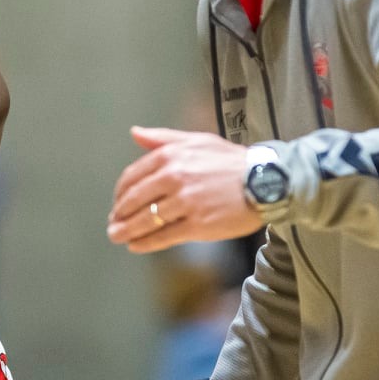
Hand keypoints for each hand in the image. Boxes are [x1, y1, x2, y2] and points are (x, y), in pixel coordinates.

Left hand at [108, 127, 265, 253]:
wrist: (265, 181)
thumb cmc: (231, 161)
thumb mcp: (197, 140)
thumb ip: (163, 138)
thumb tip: (135, 133)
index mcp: (171, 155)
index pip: (133, 176)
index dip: (121, 192)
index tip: (118, 201)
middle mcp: (174, 177)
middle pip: (135, 200)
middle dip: (120, 213)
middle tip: (113, 222)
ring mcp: (185, 202)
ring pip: (146, 220)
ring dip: (126, 230)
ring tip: (117, 236)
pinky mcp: (197, 225)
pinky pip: (163, 236)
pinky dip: (145, 243)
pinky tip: (135, 246)